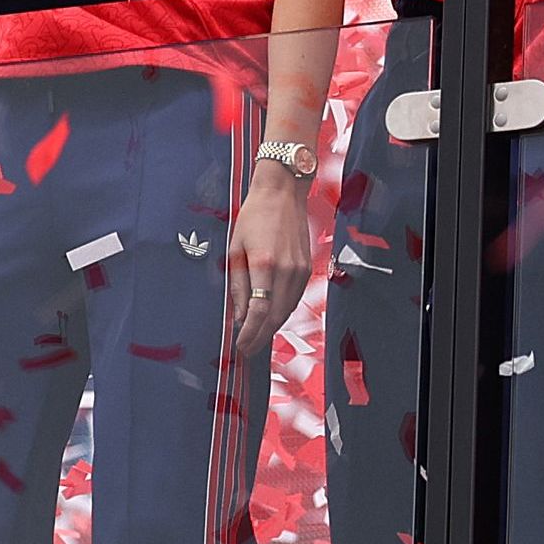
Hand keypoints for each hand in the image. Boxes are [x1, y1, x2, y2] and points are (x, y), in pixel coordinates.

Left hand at [224, 150, 319, 359]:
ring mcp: (300, 270)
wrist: (282, 193)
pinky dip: (282, 312)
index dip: (250, 333)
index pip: (259, 310)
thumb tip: (238, 315)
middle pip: (275, 316)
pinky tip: (271, 319)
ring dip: (272, 328)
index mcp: (265, 263)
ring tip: (256, 339)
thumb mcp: (236, 248)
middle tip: (246, 350)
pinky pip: (294, 299)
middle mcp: (286, 269)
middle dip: (260, 337)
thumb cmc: (254, 217)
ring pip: (287, 310)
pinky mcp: (307, 269)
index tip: (240, 345)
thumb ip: (237, 284)